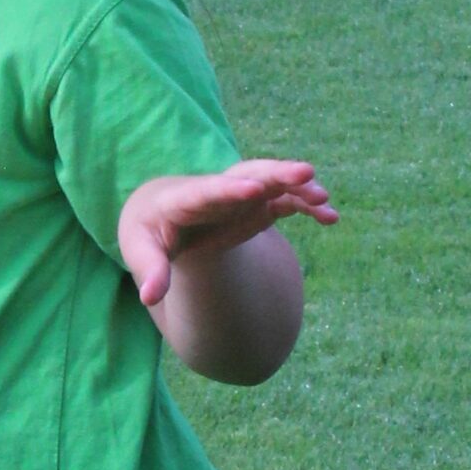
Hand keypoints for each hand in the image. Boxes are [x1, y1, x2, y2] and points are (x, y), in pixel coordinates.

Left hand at [116, 160, 337, 308]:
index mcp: (185, 199)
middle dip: (276, 173)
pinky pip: (284, 201)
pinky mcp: (256, 204)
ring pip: (272, 183)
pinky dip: (305, 206)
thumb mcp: (140, 250)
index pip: (208, 191)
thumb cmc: (149, 232)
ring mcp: (240, 194)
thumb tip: (149, 297)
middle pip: (248, 175)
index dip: (230, 190)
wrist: (161, 213)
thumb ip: (150, 270)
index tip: (254, 188)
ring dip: (298, 188)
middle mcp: (217, 190)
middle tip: (306, 172)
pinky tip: (330, 218)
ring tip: (325, 199)